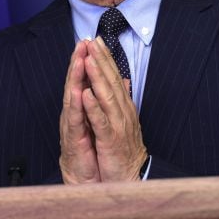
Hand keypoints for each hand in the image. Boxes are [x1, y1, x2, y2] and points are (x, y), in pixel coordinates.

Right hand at [59, 40, 100, 183]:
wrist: (91, 183)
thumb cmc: (97, 154)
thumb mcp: (105, 125)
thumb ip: (106, 103)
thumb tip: (117, 82)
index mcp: (85, 111)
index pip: (85, 82)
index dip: (89, 61)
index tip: (93, 41)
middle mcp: (76, 116)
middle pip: (76, 85)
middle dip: (79, 62)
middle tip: (83, 42)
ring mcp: (72, 128)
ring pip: (72, 98)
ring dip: (76, 78)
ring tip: (79, 59)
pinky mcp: (74, 141)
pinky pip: (76, 121)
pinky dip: (79, 106)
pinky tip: (80, 92)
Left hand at [80, 36, 147, 181]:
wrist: (131, 177)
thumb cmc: (126, 151)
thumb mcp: (125, 121)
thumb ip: (123, 99)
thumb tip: (125, 80)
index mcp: (124, 107)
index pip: (115, 77)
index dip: (106, 59)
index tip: (97, 41)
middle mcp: (123, 112)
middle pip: (112, 81)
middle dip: (101, 60)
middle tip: (92, 41)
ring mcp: (118, 125)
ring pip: (107, 97)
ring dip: (97, 77)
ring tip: (88, 59)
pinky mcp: (111, 140)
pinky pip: (101, 121)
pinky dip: (94, 107)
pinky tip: (86, 94)